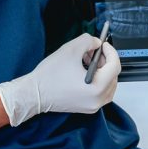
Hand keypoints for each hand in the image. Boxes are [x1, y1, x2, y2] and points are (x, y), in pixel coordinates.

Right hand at [0, 34, 120, 125]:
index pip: (115, 66)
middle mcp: (97, 100)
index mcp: (97, 88)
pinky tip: (84, 70)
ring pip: (107, 84)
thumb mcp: (71, 49)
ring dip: (102, 70)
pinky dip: (97, 80)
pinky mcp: (86, 107)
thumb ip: (88, 41)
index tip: (103, 44)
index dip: (110, 51)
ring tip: (87, 59)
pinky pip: (99, 92)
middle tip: (95, 50)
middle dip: (105, 60)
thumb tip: (97, 43)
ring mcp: (92, 106)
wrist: (33, 94)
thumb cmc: (49, 76)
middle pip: (113, 76)